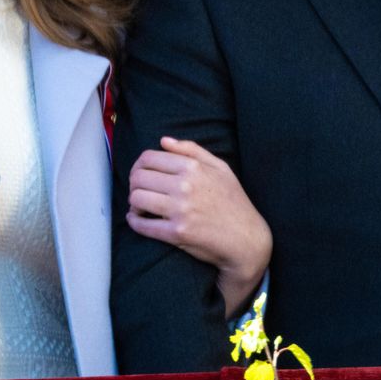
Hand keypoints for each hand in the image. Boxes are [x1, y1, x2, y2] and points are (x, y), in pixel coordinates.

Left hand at [125, 137, 271, 318]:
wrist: (246, 238)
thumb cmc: (234, 201)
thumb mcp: (221, 168)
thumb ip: (192, 150)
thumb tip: (164, 141)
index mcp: (193, 167)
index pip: (148, 159)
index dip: (138, 165)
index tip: (141, 174)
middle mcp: (184, 186)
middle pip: (138, 177)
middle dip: (134, 183)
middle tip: (139, 190)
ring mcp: (179, 210)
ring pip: (136, 198)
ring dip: (134, 202)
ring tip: (140, 206)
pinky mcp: (176, 233)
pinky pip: (142, 225)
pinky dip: (134, 221)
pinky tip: (137, 219)